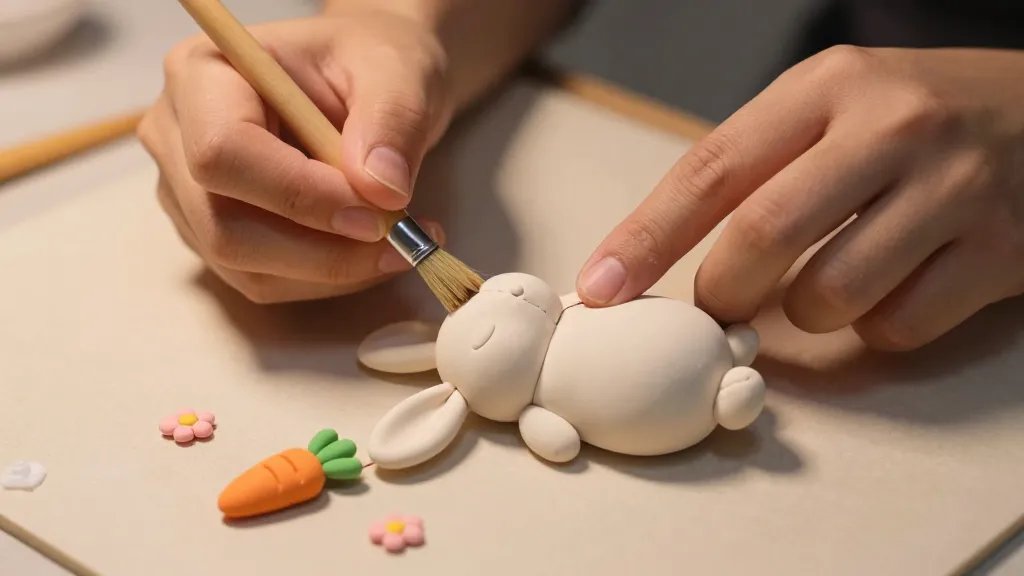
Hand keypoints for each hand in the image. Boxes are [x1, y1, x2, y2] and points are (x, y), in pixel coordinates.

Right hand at [137, 7, 450, 302]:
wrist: (369, 82)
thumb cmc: (370, 62)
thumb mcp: (397, 71)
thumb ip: (392, 122)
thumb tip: (382, 191)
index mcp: (203, 73)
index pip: (223, 153)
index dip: (298, 195)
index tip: (376, 213)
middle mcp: (177, 136)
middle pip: (225, 226)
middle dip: (322, 251)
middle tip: (402, 242)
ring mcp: (188, 194)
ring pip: (246, 267)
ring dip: (332, 272)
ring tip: (402, 242)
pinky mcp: (214, 235)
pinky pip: (264, 281)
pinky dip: (326, 280)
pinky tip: (371, 252)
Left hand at [577, 46, 1023, 349]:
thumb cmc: (917, 118)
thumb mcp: (835, 106)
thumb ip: (758, 166)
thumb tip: (656, 251)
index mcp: (828, 87)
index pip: (712, 169)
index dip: (646, 237)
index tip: (600, 286)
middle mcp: (891, 128)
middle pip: (762, 237)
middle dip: (721, 292)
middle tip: (718, 307)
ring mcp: (953, 190)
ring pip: (828, 297)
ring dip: (805, 313)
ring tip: (830, 279)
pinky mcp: (1002, 252)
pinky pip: (896, 328)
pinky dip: (875, 327)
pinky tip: (895, 286)